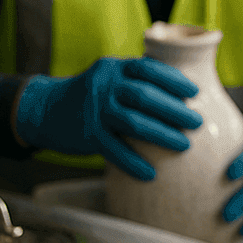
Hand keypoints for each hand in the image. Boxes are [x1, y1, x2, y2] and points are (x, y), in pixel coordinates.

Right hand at [15, 57, 201, 180]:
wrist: (45, 110)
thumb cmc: (92, 96)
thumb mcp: (110, 78)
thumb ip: (137, 82)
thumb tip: (182, 98)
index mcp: (115, 68)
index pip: (149, 69)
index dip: (174, 80)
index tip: (195, 93)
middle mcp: (104, 86)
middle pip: (145, 96)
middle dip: (175, 110)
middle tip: (197, 122)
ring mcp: (94, 110)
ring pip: (134, 123)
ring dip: (163, 135)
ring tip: (184, 145)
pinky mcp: (87, 134)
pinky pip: (114, 151)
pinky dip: (134, 163)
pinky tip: (151, 174)